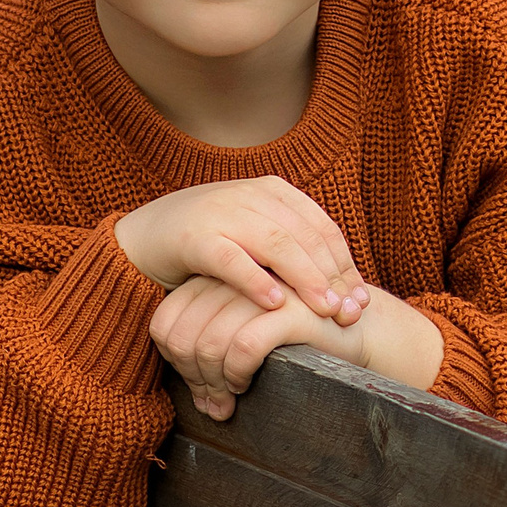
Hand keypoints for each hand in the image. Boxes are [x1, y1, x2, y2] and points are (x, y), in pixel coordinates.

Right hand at [114, 177, 369, 324]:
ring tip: (324, 309)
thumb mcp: (257, 239)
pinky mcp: (194, 236)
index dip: (346, 265)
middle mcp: (252, 196)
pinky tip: (274, 303)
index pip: (322, 228)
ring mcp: (222, 212)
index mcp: (274, 193)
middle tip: (349, 313)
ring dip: (305, 278)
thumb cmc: (211, 244)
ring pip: (276, 244)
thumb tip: (346, 290)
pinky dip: (255, 280)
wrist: (145, 237)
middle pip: (306, 237)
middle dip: (333, 278)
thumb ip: (294, 252)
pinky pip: (231, 259)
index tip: (361, 301)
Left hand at [151, 277, 444, 418]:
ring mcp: (260, 290)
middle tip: (215, 402)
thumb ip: (218, 361)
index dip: (174, 366)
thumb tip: (203, 406)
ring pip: (207, 344)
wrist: (358, 330)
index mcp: (215, 277)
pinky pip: (241, 347)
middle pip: (182, 338)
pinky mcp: (288, 308)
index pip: (165, 324)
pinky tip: (248, 384)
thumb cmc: (298, 341)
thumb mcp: (246, 342)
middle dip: (194, 381)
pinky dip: (237, 375)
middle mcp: (233, 277)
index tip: (200, 388)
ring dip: (214, 383)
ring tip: (232, 396)